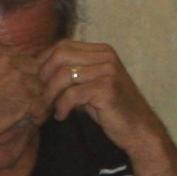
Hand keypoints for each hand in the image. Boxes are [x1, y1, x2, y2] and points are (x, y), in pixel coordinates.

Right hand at [0, 42, 47, 165]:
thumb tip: (9, 70)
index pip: (17, 55)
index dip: (18, 71)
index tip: (13, 86)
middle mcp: (5, 60)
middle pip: (32, 67)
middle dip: (29, 82)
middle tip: (24, 99)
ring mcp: (17, 78)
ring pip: (39, 86)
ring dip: (34, 99)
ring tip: (26, 112)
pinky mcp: (25, 98)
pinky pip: (41, 105)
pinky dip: (37, 115)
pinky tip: (29, 121)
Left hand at [44, 40, 175, 160]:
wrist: (139, 130)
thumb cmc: (112, 109)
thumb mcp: (91, 84)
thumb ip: (73, 73)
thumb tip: (40, 68)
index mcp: (102, 51)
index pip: (63, 45)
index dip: (44, 61)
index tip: (37, 81)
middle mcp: (106, 56)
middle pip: (60, 55)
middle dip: (44, 75)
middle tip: (40, 95)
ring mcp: (108, 70)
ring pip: (64, 74)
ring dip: (50, 93)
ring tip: (49, 107)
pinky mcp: (106, 88)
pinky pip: (72, 93)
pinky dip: (62, 106)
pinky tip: (61, 116)